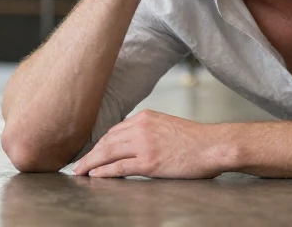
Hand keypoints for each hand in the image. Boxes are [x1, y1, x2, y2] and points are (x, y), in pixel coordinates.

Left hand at [71, 110, 234, 178]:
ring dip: (91, 163)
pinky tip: (95, 175)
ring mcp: (144, 144)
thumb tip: (133, 144)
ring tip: (80, 171)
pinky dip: (104, 171)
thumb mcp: (167, 126)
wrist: (213, 146)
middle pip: (107, 141)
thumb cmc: (196, 140)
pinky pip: (119, 167)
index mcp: (145, 117)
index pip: (114, 130)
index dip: (100, 143)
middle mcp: (141, 127)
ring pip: (108, 153)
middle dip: (90, 153)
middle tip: (78, 164)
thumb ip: (149, 131)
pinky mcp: (149, 162)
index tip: (92, 152)